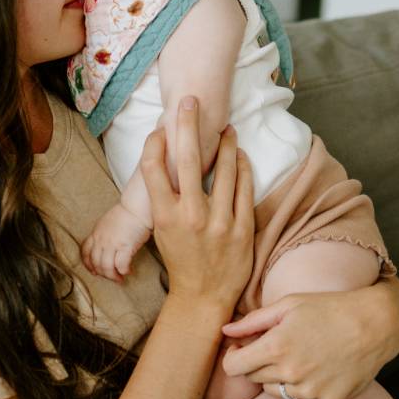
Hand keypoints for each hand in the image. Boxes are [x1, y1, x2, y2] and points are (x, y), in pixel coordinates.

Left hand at [82, 204, 151, 282]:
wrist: (137, 207)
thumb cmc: (126, 214)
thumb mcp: (107, 223)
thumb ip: (103, 235)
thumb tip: (106, 248)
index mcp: (96, 233)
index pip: (85, 252)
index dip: (88, 265)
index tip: (94, 271)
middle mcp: (101, 239)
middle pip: (96, 263)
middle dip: (103, 274)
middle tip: (111, 277)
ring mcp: (112, 243)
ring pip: (106, 267)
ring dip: (113, 276)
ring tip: (120, 278)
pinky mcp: (125, 246)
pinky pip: (121, 265)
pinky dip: (123, 271)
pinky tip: (128, 271)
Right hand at [141, 97, 253, 314]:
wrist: (203, 297)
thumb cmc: (180, 260)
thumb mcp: (162, 230)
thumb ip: (165, 198)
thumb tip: (167, 165)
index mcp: (165, 216)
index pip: (154, 167)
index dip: (156, 143)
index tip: (161, 130)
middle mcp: (191, 215)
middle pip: (188, 158)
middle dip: (188, 124)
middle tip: (191, 101)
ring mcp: (220, 221)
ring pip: (224, 168)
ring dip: (225, 143)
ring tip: (226, 128)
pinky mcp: (243, 228)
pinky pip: (245, 188)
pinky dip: (243, 167)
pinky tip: (241, 156)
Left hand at [221, 279, 398, 398]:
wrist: (374, 325)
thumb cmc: (328, 308)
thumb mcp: (288, 305)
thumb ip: (253, 321)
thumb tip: (225, 331)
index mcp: (276, 347)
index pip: (233, 367)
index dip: (234, 357)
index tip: (243, 348)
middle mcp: (291, 373)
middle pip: (253, 379)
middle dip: (257, 364)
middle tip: (277, 346)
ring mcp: (310, 391)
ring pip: (276, 391)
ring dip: (280, 377)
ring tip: (301, 356)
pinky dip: (303, 389)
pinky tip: (318, 369)